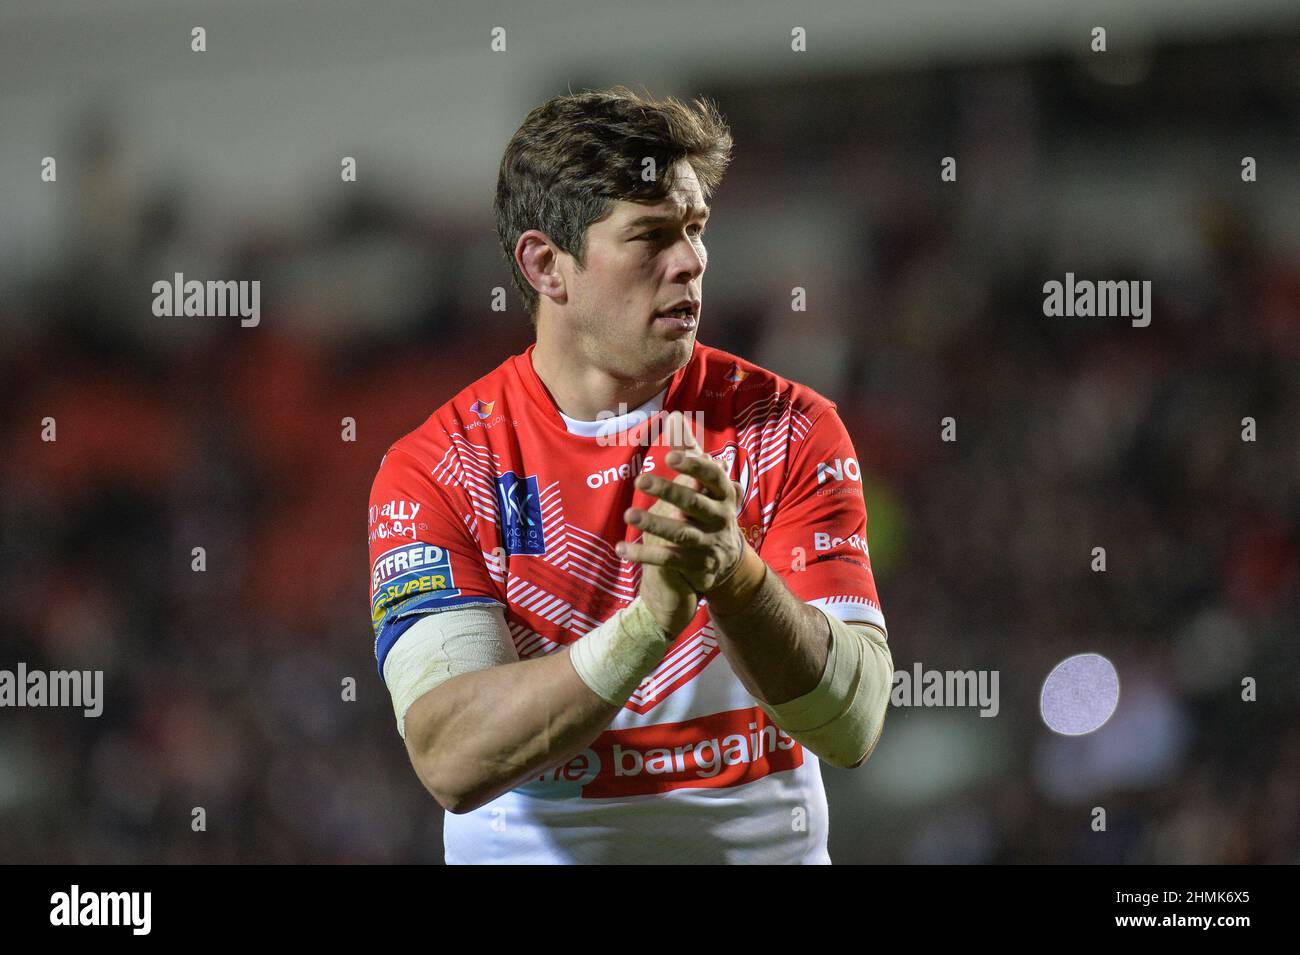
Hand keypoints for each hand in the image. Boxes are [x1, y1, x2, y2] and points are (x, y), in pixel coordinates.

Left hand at [618, 413, 746, 595]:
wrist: (725, 560)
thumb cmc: (708, 506)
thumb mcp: (704, 481)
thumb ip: (689, 450)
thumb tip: (674, 415)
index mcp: (723, 492)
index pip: (712, 476)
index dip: (693, 466)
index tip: (670, 455)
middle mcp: (719, 517)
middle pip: (694, 503)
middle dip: (669, 491)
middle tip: (640, 481)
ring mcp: (707, 543)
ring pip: (681, 533)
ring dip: (654, 523)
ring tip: (628, 514)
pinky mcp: (694, 564)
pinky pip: (667, 560)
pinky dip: (643, 554)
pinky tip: (621, 549)